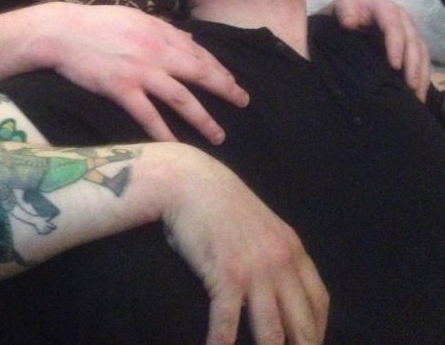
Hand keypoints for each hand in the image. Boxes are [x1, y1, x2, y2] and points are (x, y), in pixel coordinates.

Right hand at [29, 2, 248, 143]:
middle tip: (244, 102)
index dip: (219, 68)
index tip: (233, 82)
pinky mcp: (121, 88)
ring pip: (181, 98)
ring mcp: (140, 71)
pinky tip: (176, 147)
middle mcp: (155, 51)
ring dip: (203, 118)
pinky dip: (163, 132)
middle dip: (225, 88)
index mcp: (159, 32)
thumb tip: (189, 38)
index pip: (198, 52)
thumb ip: (163, 29)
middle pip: (199, 72)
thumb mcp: (135, 17)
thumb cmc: (97, 23)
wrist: (63, 31)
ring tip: (218, 135)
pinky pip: (148, 115)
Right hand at [162, 146, 328, 343]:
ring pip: (273, 333)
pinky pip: (228, 324)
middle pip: (303, 325)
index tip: (310, 344)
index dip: (318, 330)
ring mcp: (254, 271)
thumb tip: (279, 287)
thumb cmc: (220, 202)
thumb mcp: (261, 224)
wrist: (190, 181)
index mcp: (292, 248)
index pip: (319, 301)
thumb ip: (275, 252)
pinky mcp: (226, 276)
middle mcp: (280, 263)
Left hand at [332, 0, 429, 100]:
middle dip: (412, 64)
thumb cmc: (345, 14)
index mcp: (385, 8)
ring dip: (421, 73)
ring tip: (416, 95)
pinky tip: (419, 94)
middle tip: (409, 86)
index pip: (393, 26)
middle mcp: (402, 19)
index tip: (394, 66)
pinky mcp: (412, 45)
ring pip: (421, 52)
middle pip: (412, 41)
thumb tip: (349, 23)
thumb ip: (344, 13)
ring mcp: (409, 32)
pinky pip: (422, 60)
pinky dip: (422, 77)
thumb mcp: (342, 9)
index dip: (396, 45)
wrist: (348, 18)